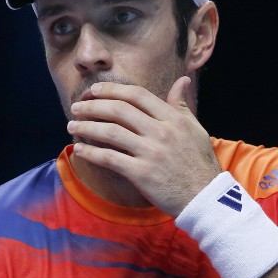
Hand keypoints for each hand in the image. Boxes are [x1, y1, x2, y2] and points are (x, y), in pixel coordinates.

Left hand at [66, 77, 221, 216]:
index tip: (93, 90)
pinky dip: (90, 152)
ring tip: (71, 125)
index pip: (137, 95)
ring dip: (86, 127)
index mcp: (173, 118)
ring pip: (110, 132)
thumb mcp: (195, 129)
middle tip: (76, 107)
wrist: (205, 197)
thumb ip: (181, 105)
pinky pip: (109, 158)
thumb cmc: (198, 162)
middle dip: (92, 106)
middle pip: (119, 110)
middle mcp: (162, 132)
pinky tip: (79, 149)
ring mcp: (151, 153)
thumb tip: (181, 80)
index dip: (111, 90)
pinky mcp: (141, 173)